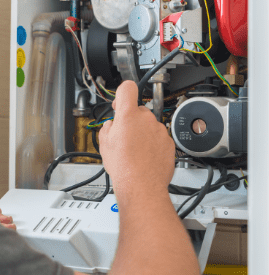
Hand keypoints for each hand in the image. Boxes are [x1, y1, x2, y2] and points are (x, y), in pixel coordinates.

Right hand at [98, 80, 174, 198]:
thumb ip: (108, 127)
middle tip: (124, 137)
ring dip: (143, 133)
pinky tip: (145, 156)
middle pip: (138, 110)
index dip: (122, 93)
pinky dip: (153, 144)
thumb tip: (112, 126)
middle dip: (132, 120)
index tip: (120, 103)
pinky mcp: (169, 142)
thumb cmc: (123, 167)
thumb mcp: (104, 144)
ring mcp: (159, 130)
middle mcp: (146, 119)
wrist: (141, 186)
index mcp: (128, 115)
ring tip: (135, 150)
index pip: (127, 88)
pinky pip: (159, 137)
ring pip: (149, 125)